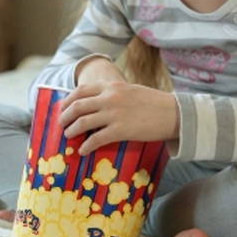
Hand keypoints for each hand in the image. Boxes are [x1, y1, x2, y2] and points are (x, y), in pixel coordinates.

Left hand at [59, 82, 178, 155]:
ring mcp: (114, 114)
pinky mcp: (120, 130)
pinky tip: (83, 150)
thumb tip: (94, 104)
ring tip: (69, 136)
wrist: (174, 113)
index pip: (80, 91)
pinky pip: (96, 139)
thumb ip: (111, 93)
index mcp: (111, 86)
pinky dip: (86, 146)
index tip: (63, 109)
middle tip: (61, 125)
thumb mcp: (129, 90)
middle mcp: (109, 98)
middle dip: (65, 117)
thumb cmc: (152, 102)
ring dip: (71, 131)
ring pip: (82, 123)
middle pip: (77, 107)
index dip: (67, 101)